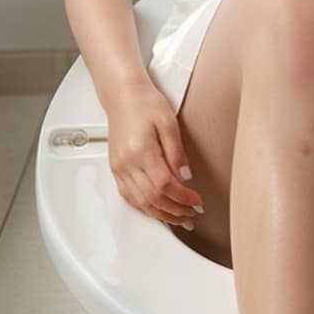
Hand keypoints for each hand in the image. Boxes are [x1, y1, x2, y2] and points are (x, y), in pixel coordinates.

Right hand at [106, 81, 203, 227]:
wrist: (123, 95)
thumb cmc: (146, 103)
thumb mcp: (169, 122)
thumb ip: (177, 152)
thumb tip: (186, 177)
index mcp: (141, 151)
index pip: (165, 185)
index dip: (183, 197)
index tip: (198, 201)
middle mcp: (126, 163)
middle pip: (152, 198)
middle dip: (175, 211)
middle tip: (192, 215)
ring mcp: (118, 168)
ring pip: (139, 202)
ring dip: (161, 214)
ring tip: (179, 218)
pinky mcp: (116, 169)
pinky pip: (128, 196)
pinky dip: (144, 208)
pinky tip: (157, 210)